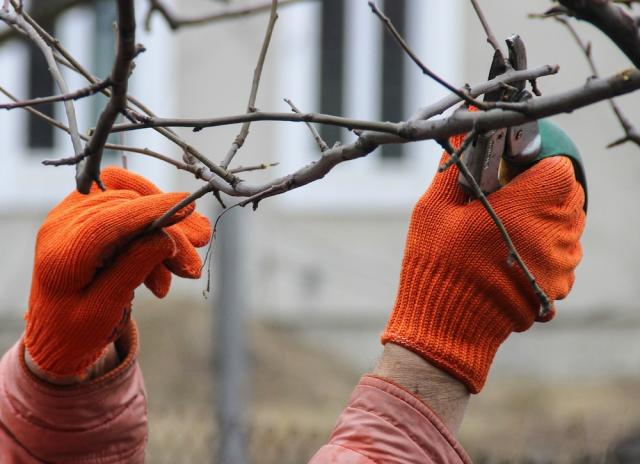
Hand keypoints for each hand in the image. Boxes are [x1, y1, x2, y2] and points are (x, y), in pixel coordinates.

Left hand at [25, 167, 210, 379]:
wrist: (55, 332)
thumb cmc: (76, 329)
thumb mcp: (104, 309)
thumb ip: (132, 269)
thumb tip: (166, 238)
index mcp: (61, 254)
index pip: (109, 219)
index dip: (152, 210)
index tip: (188, 206)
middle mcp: (61, 225)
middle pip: (128, 209)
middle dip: (169, 232)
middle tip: (193, 266)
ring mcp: (72, 214)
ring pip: (131, 201)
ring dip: (165, 228)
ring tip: (187, 264)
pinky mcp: (87, 213)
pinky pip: (128, 203)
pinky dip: (153, 226)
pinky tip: (165, 261)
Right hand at [382, 134, 585, 392]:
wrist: (445, 326)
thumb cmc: (435, 264)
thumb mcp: (434, 208)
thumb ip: (456, 162)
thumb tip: (465, 122)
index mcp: (525, 210)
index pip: (560, 170)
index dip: (537, 166)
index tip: (511, 174)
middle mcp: (553, 237)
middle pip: (567, 196)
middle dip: (540, 192)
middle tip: (504, 201)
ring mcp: (559, 266)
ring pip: (567, 226)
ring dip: (543, 221)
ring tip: (503, 231)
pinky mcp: (557, 288)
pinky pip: (560, 254)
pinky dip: (542, 249)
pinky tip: (509, 257)